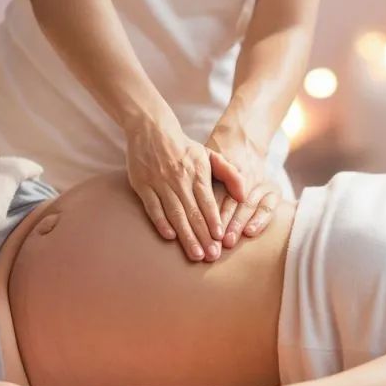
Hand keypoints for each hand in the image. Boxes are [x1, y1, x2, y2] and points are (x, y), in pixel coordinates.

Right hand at [125, 115, 225, 261]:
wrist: (151, 129)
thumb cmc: (185, 147)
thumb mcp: (210, 155)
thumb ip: (230, 174)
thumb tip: (243, 195)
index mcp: (198, 173)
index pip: (208, 201)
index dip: (214, 221)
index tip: (220, 239)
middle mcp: (180, 179)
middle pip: (193, 212)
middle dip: (203, 236)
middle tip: (211, 256)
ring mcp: (160, 183)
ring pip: (175, 213)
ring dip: (186, 235)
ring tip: (195, 254)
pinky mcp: (143, 186)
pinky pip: (152, 207)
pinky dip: (160, 222)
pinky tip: (170, 237)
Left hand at [205, 120, 278, 247]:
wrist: (245, 144)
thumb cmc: (220, 160)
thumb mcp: (208, 159)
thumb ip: (201, 177)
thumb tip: (176, 192)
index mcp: (229, 168)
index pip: (218, 193)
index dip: (211, 212)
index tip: (202, 227)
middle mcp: (248, 175)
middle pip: (234, 202)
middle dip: (223, 223)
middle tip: (212, 242)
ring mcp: (263, 183)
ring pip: (251, 205)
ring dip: (239, 224)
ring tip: (229, 241)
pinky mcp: (274, 191)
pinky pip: (269, 207)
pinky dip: (261, 220)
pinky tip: (251, 232)